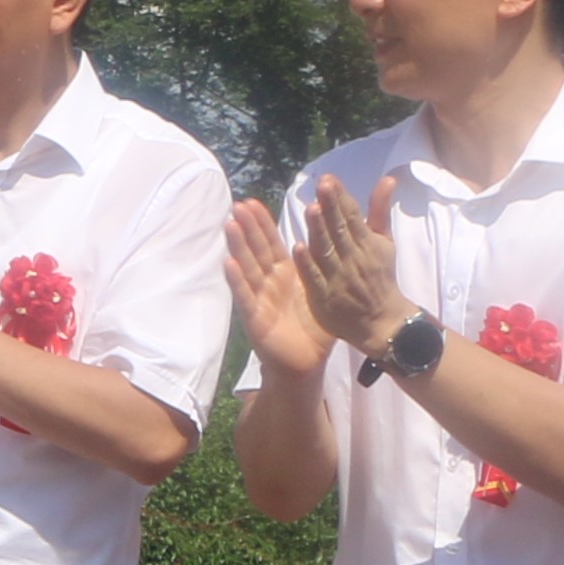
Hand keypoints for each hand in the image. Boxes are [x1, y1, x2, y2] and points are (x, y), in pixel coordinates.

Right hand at [223, 197, 335, 382]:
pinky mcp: (254, 318)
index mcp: (286, 275)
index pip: (271, 244)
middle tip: (238, 204)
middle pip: (256, 250)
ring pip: (247, 268)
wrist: (307, 362)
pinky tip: (229, 263)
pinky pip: (245, 296)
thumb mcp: (323, 291)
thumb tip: (334, 240)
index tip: (253, 202)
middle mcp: (268, 283)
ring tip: (230, 224)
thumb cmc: (315, 329)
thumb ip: (325, 266)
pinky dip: (237, 280)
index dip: (261, 224)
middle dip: (247, 228)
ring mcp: (259, 299)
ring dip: (237, 247)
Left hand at [290, 169, 408, 352]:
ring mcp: (339, 277)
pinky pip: (316, 278)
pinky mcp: (325, 296)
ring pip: (327, 251)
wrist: (383, 320)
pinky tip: (297, 247)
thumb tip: (388, 178)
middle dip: (332, 207)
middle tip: (322, 186)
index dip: (341, 197)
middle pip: (340, 230)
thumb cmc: (379, 275)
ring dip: (319, 231)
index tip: (329, 179)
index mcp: (367, 242)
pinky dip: (307, 264)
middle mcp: (354, 257)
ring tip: (311, 208)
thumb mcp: (384, 241)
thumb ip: (379, 210)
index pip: (352, 216)